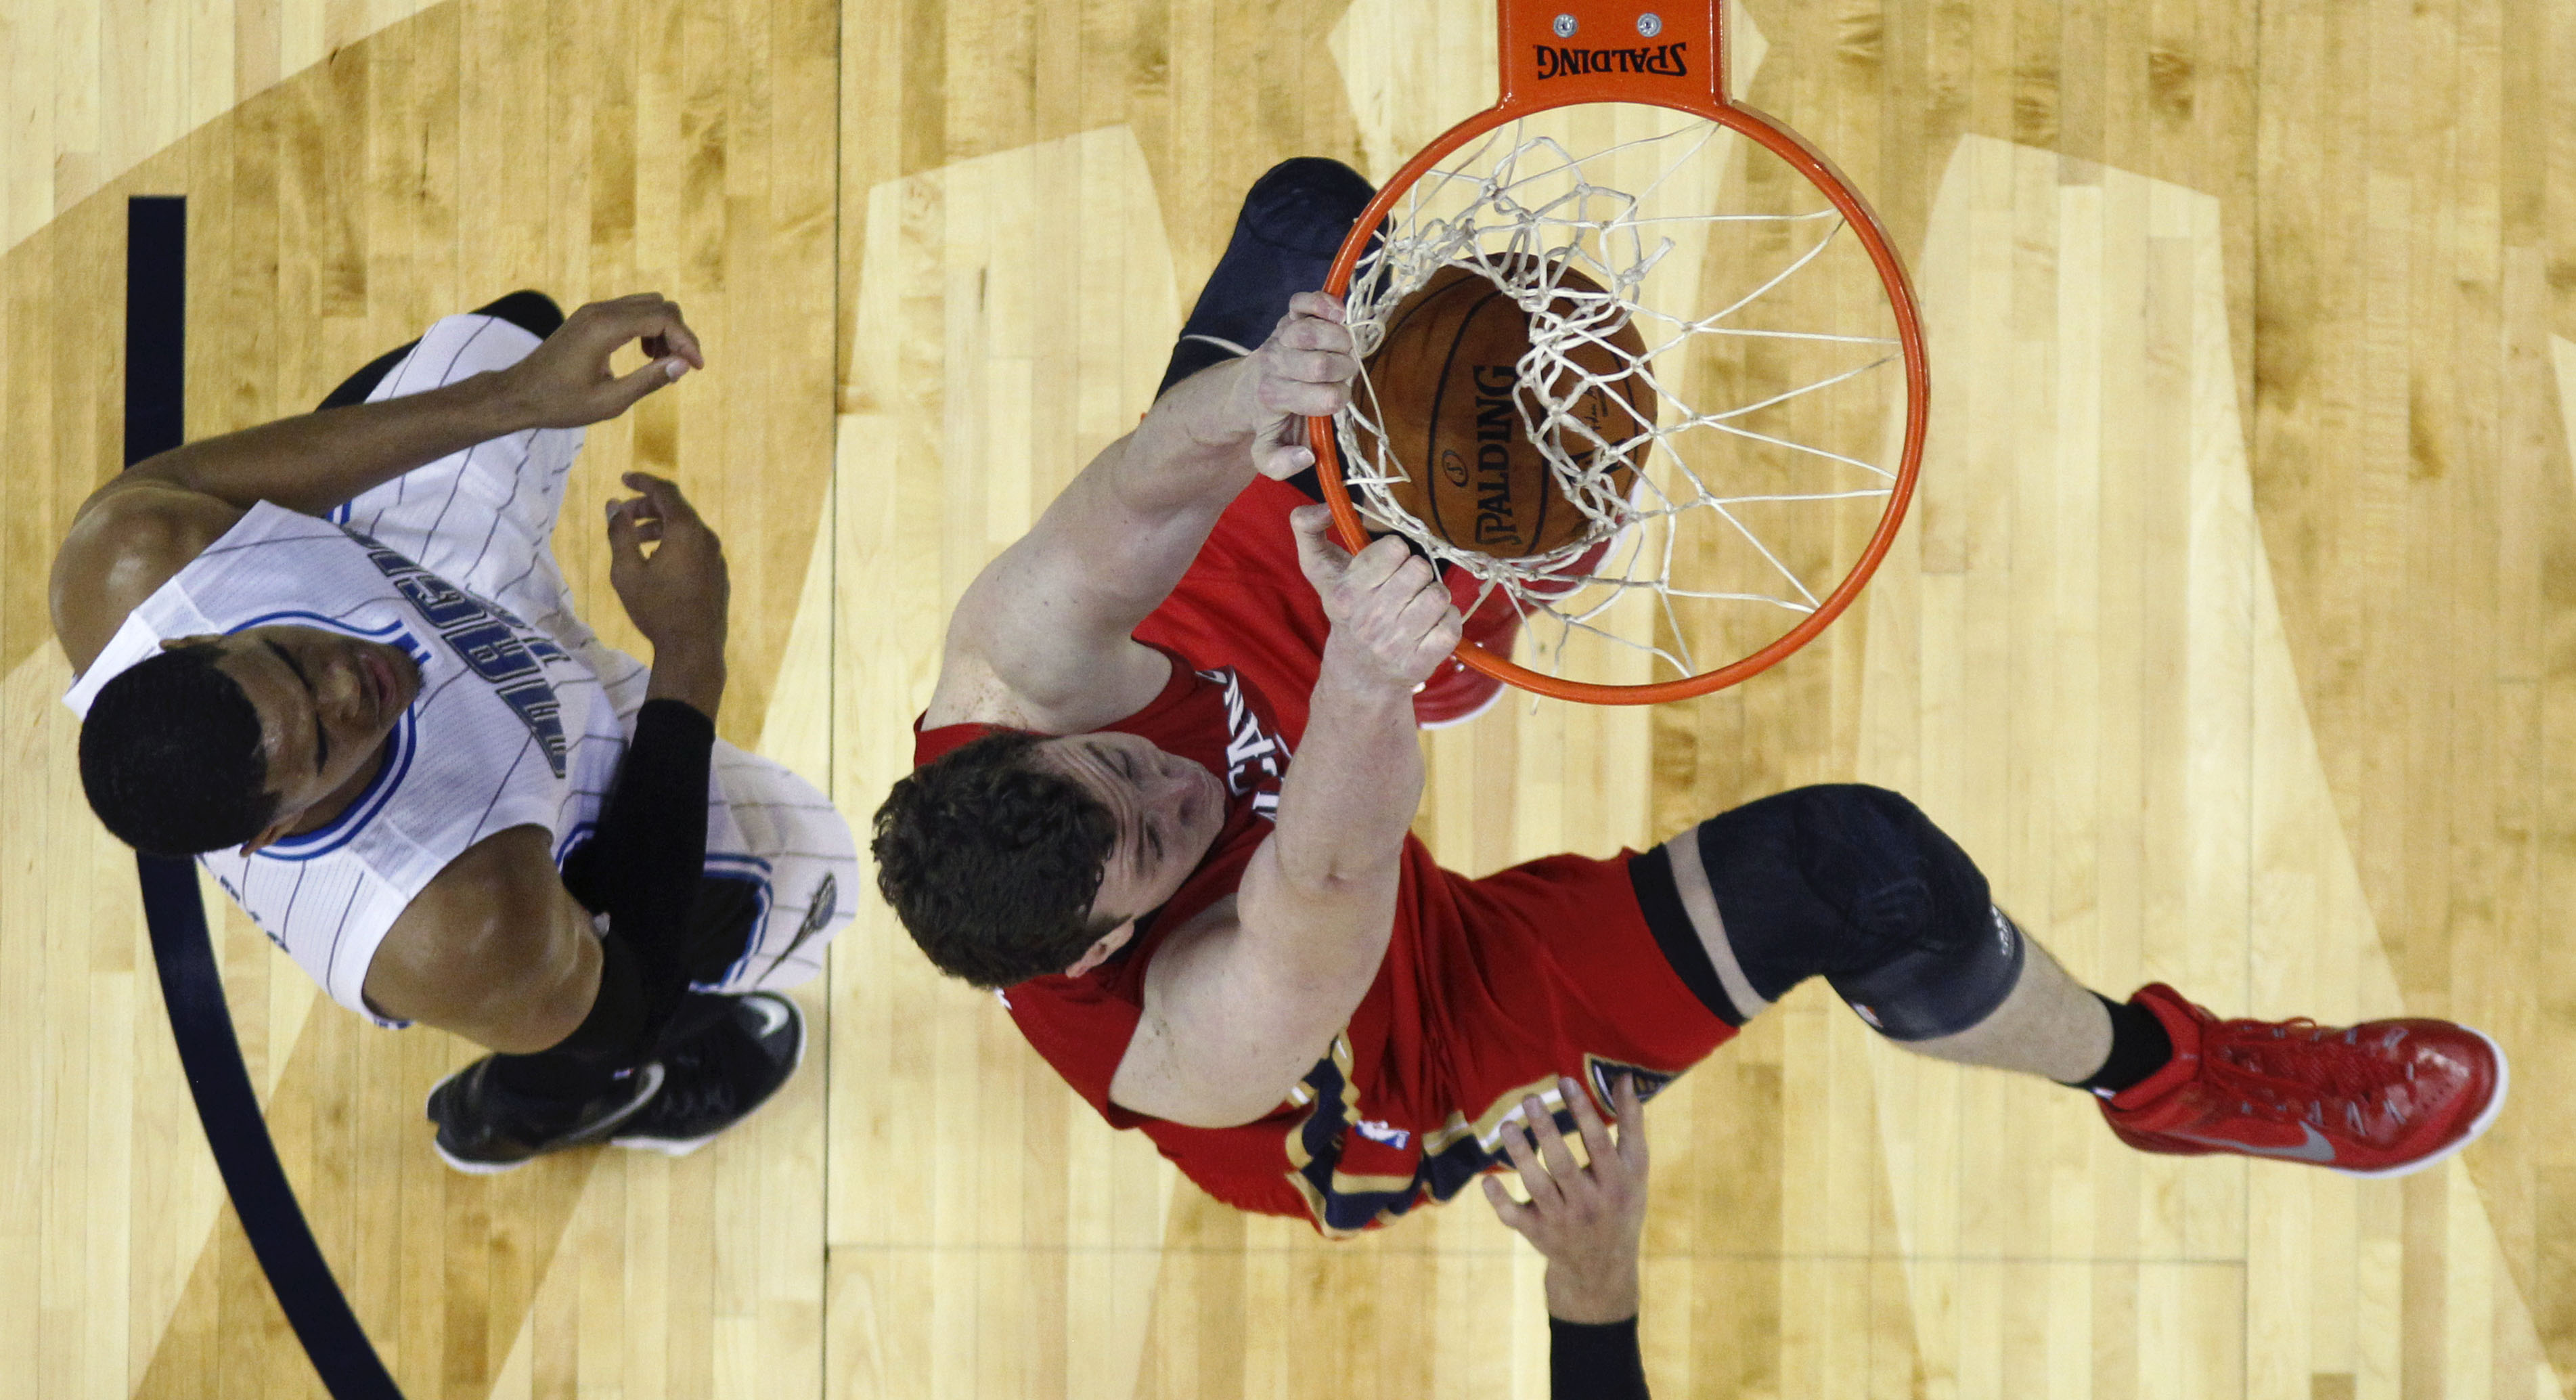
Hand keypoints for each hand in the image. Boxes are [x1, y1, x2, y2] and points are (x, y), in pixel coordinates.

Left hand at [493, 293, 705, 428]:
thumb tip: (684, 366)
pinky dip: (648, 328)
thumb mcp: (610, 401)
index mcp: (605, 329)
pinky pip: (631, 311)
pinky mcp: (590, 316)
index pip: (663, 318)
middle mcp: (600, 311)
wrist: (518, 395)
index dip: (687, 342)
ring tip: (662, 363)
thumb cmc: (560, 403)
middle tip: (681, 367)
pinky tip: (645, 355)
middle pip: (660, 305)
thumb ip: (650, 381)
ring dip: (665, 330)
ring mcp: (593, 310)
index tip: (697, 368)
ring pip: (648, 304)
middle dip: (679, 334)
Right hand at [606, 473, 728, 709]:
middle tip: (623, 517)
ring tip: (635, 541)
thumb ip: (619, 533)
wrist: (693, 648)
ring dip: (659, 527)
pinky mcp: (718, 573)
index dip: (643, 481)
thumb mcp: (627, 571)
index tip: (624, 478)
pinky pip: (695, 547)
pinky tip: (656, 562)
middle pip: (677, 509)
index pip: (665, 491)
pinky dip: (674, 543)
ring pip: (686, 529)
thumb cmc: (656, 609)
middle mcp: (707, 538)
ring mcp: (716, 557)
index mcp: (687, 531)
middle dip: (647, 507)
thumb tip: (614, 505)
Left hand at [1232, 292, 1357, 480]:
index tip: (1332, 403)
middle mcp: (1274, 365)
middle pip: (1324, 365)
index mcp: (1274, 398)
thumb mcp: (1268, 452)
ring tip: (1338, 352)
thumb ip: (1280, 464)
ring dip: (1339, 342)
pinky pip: (1305, 301)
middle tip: (1338, 376)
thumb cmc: (1271, 419)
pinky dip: (1324, 304)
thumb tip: (1306, 456)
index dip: (1338, 401)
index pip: (1326, 398)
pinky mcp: (1288, 316)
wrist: (1248, 388)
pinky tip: (1337, 315)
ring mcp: (1280, 337)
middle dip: (1343, 373)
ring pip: (1315, 332)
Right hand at [1291, 504, 1461, 690]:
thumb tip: (1322, 507)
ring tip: (1418, 605)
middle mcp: (1368, 621)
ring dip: (1434, 596)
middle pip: (1420, 569)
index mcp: (1345, 594)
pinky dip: (1448, 621)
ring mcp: (1394, 645)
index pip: (1394, 548)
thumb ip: (1307, 529)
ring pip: (1439, 596)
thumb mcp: (1319, 571)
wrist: (1359, 673)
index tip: (1388, 566)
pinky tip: (1431, 626)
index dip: (1396, 552)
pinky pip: (1451, 626)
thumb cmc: (1347, 611)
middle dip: (1416, 574)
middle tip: (1405, 588)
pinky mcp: (1418, 663)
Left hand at [1481, 1073, 1649, 1324]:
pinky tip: (1486, 1180)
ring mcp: (1561, 1221)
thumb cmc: (1619, 1201)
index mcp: (1617, 1184)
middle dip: (1546, 1131)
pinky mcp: (1537, 1233)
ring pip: (1538, 1187)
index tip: (1565, 1081)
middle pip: (1564, 1165)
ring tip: (1506, 1125)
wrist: (1602, 1267)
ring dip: (1520, 1156)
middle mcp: (1590, 1204)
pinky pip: (1515, 1217)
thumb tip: (1623, 1076)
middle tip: (1530, 1098)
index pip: (1600, 1144)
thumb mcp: (1634, 1167)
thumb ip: (1631, 1122)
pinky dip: (1500, 1201)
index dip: (1583, 1113)